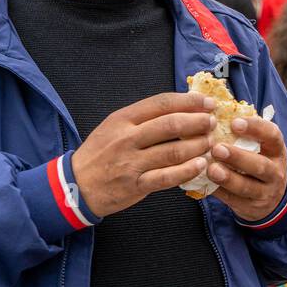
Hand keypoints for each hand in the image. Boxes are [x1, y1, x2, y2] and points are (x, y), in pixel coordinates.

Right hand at [70, 93, 216, 217]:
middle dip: (198, 122)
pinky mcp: (136, 185)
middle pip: (170, 125)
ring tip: (210, 143)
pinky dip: (188, 170)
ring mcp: (131, 162)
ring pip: (173, 151)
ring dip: (197, 145)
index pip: (161, 103)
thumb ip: (143, 118)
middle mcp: (127, 138)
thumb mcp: (115, 126)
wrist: (75, 184)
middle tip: (212, 123)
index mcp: (123, 119)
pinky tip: (201, 165)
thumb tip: (180, 108)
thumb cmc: (101, 153)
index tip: (207, 103)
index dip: (188, 101)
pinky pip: (168, 177)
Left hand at [207, 116, 286, 222]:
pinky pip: (233, 201)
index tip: (234, 122)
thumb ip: (244, 133)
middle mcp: (275, 172)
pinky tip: (204, 183)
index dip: (255, 128)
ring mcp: (265, 192)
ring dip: (228, 178)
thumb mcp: (261, 147)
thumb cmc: (259, 161)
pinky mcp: (251, 207)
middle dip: (238, 157)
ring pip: (247, 186)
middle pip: (260, 165)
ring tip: (211, 169)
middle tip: (217, 148)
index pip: (272, 136)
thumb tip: (211, 110)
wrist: (273, 198)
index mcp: (276, 150)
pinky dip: (218, 192)